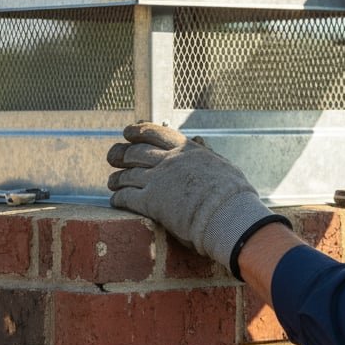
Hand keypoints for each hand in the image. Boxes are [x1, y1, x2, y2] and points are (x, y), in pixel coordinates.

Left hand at [107, 122, 286, 274]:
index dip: (138, 131)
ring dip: (117, 179)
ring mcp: (157, 180)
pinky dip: (118, 198)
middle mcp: (168, 161)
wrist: (227, 213)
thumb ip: (205, 153)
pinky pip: (126, 196)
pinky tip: (114, 201)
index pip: (155, 133)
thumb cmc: (233, 193)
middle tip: (112, 157)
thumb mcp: (221, 164)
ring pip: (127, 175)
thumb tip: (199, 141)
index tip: (128, 132)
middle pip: (135, 153)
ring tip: (112, 183)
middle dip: (120, 154)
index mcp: (186, 149)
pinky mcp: (151, 201)